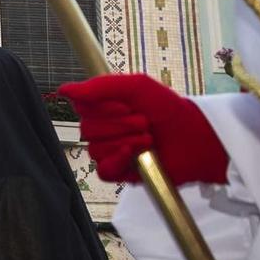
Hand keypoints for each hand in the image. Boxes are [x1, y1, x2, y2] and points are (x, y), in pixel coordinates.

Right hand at [59, 74, 230, 186]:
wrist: (195, 139)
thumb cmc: (170, 110)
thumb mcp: (137, 87)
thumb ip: (100, 86)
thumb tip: (64, 89)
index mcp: (107, 107)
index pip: (82, 107)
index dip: (102, 108)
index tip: (125, 105)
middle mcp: (106, 129)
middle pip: (87, 129)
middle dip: (118, 125)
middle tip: (144, 122)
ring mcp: (112, 152)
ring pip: (95, 150)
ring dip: (125, 141)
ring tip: (148, 139)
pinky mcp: (121, 173)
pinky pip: (103, 171)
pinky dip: (116, 161)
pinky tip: (132, 155)